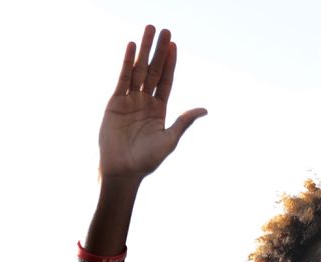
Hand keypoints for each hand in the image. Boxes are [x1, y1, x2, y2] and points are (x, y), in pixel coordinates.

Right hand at [98, 25, 207, 179]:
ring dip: (143, 50)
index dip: (170, 63)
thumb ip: (184, 121)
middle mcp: (145, 102)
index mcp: (159, 109)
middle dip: (158, 50)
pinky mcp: (115, 103)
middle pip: (153, 70)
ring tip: (148, 29)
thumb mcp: (169, 140)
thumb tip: (205, 109)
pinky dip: (127, 62)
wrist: (122, 171)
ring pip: (138, 70)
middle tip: (163, 30)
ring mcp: (130, 101)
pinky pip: (123, 79)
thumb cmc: (147, 161)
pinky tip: (131, 47)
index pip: (166, 80)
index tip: (174, 44)